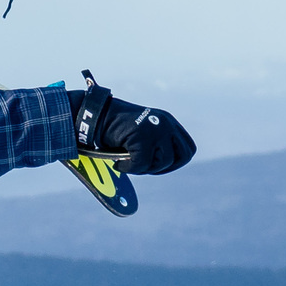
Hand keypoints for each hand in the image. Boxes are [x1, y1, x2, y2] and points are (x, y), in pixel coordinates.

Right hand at [70, 80, 195, 174]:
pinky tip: (119, 164)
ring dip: (145, 169)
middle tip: (145, 168)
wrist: (97, 116)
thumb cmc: (117, 129)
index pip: (188, 149)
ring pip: (163, 162)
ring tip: (129, 163)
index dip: (176, 162)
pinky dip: (128, 169)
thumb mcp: (145, 132)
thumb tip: (165, 166)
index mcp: (169, 122)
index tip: (159, 166)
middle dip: (165, 168)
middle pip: (183, 157)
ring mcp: (156, 129)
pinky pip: (142, 164)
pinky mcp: (143, 136)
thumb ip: (158, 144)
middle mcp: (167, 123)